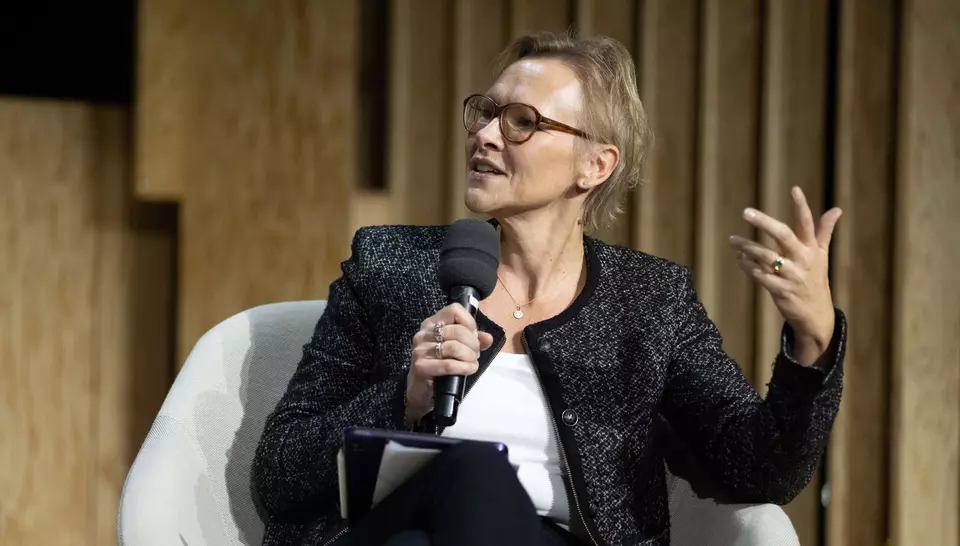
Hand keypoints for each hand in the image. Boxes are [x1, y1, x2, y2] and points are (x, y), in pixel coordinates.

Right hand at [406, 303, 493, 423]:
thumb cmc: (440, 367)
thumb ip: (474, 341)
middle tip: (475, 354)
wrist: (421, 392)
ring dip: (470, 357)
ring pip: (455, 347)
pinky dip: (464, 368)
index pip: (454, 310)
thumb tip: (488, 338)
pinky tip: (469, 370)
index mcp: (432, 324)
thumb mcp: (458, 350)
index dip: (469, 322)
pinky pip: (449, 365)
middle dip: (473, 344)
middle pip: (458, 330)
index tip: (473, 336)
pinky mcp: (421, 367)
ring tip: (471, 363)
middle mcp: (424, 333)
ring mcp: (420, 350)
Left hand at [729, 186, 841, 364]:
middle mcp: (803, 260)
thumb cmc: (816, 280)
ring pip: (766, 257)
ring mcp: (792, 276)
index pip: (807, 223)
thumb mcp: (822, 256)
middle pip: (783, 235)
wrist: (816, 316)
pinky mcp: (781, 291)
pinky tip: (739, 259)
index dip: (801, 206)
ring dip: (747, 247)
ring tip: (733, 240)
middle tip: (746, 212)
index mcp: (812, 249)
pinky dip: (748, 267)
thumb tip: (837, 209)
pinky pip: (760, 275)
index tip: (794, 189)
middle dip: (764, 222)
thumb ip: (824, 231)